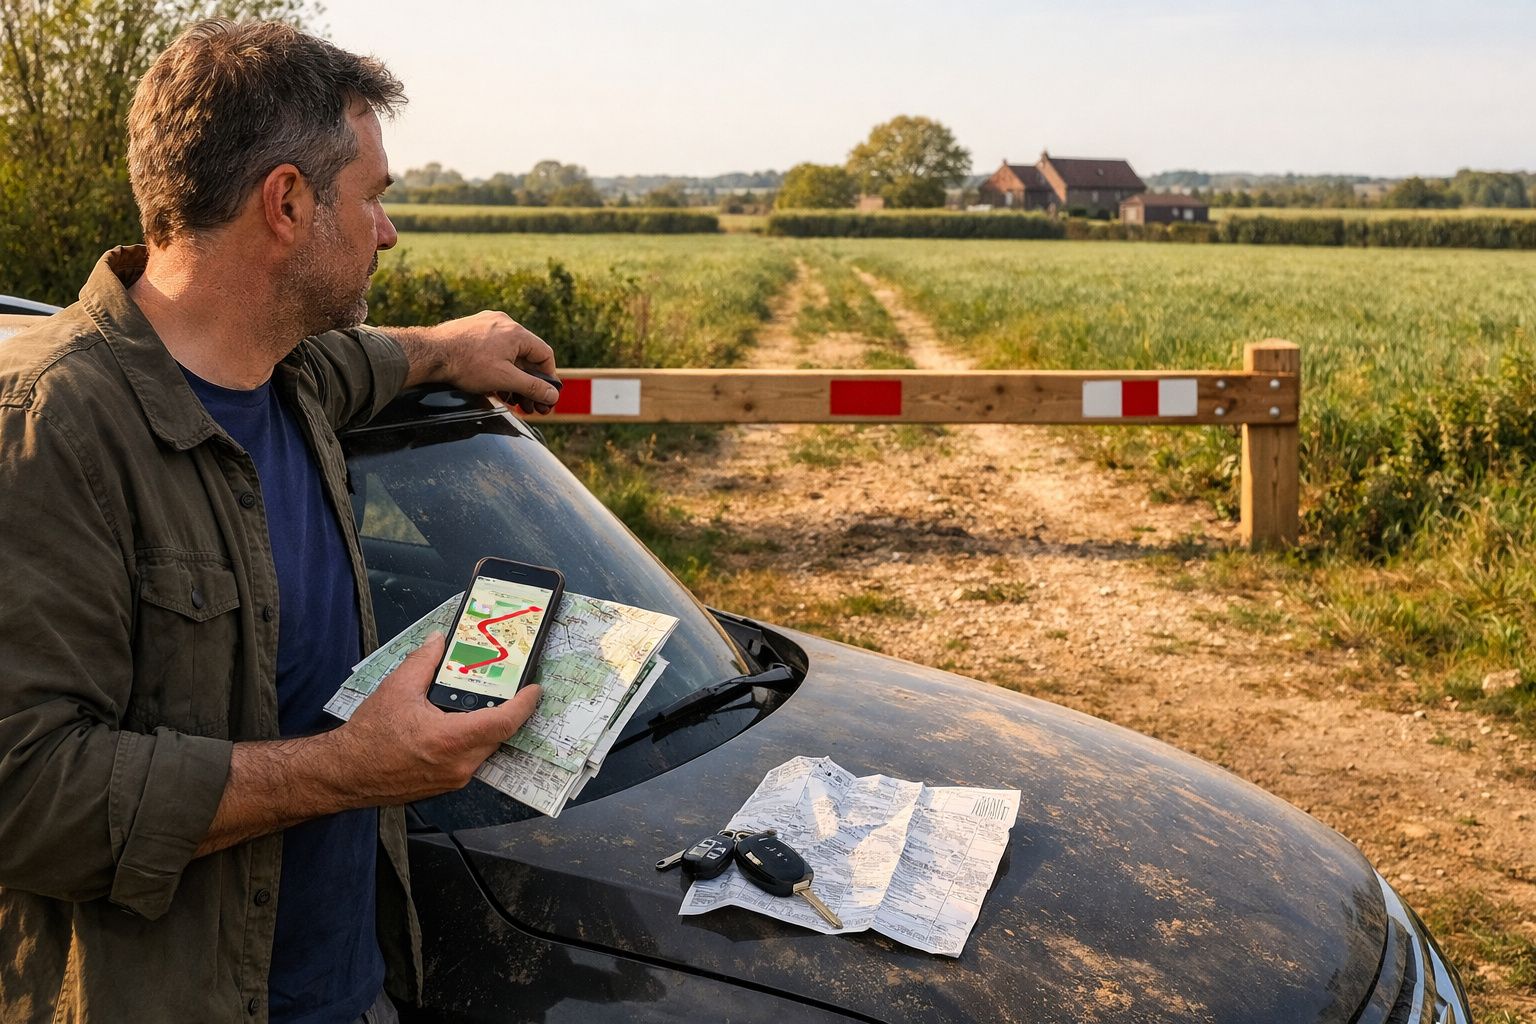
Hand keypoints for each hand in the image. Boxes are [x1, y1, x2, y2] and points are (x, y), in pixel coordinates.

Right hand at [331, 634, 541, 804]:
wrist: (344, 774)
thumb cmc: (368, 736)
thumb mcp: (396, 688)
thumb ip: (424, 660)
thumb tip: (439, 641)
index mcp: (450, 740)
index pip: (504, 722)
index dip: (524, 704)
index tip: (534, 689)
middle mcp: (458, 765)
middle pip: (498, 735)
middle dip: (506, 711)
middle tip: (508, 689)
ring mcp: (453, 779)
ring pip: (485, 748)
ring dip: (487, 726)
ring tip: (481, 702)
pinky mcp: (446, 785)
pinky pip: (471, 759)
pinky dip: (471, 740)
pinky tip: (459, 723)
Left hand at [404, 311, 560, 411]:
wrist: (430, 353)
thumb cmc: (466, 364)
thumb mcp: (505, 380)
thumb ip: (532, 388)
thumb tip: (553, 396)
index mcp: (516, 332)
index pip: (544, 354)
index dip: (548, 377)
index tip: (545, 394)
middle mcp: (504, 323)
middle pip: (526, 355)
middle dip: (529, 383)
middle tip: (530, 404)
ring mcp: (486, 324)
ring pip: (509, 353)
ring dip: (513, 377)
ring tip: (510, 398)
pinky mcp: (472, 329)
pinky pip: (493, 349)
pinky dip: (498, 367)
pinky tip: (493, 384)